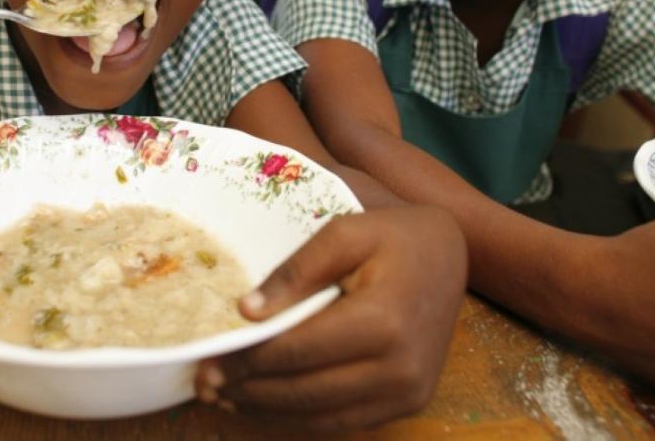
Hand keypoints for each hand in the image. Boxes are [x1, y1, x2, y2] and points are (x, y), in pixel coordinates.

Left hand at [195, 206, 466, 432]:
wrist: (450, 253)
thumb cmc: (392, 235)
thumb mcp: (343, 233)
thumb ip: (295, 271)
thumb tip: (246, 311)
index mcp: (382, 321)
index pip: (297, 352)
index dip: (247, 359)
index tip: (207, 358)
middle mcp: (399, 368)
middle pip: (305, 391)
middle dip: (249, 389)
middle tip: (204, 384)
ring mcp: (408, 392)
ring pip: (321, 416)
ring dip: (269, 410)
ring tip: (226, 397)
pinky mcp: (409, 403)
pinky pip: (344, 421)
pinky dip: (301, 418)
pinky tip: (267, 403)